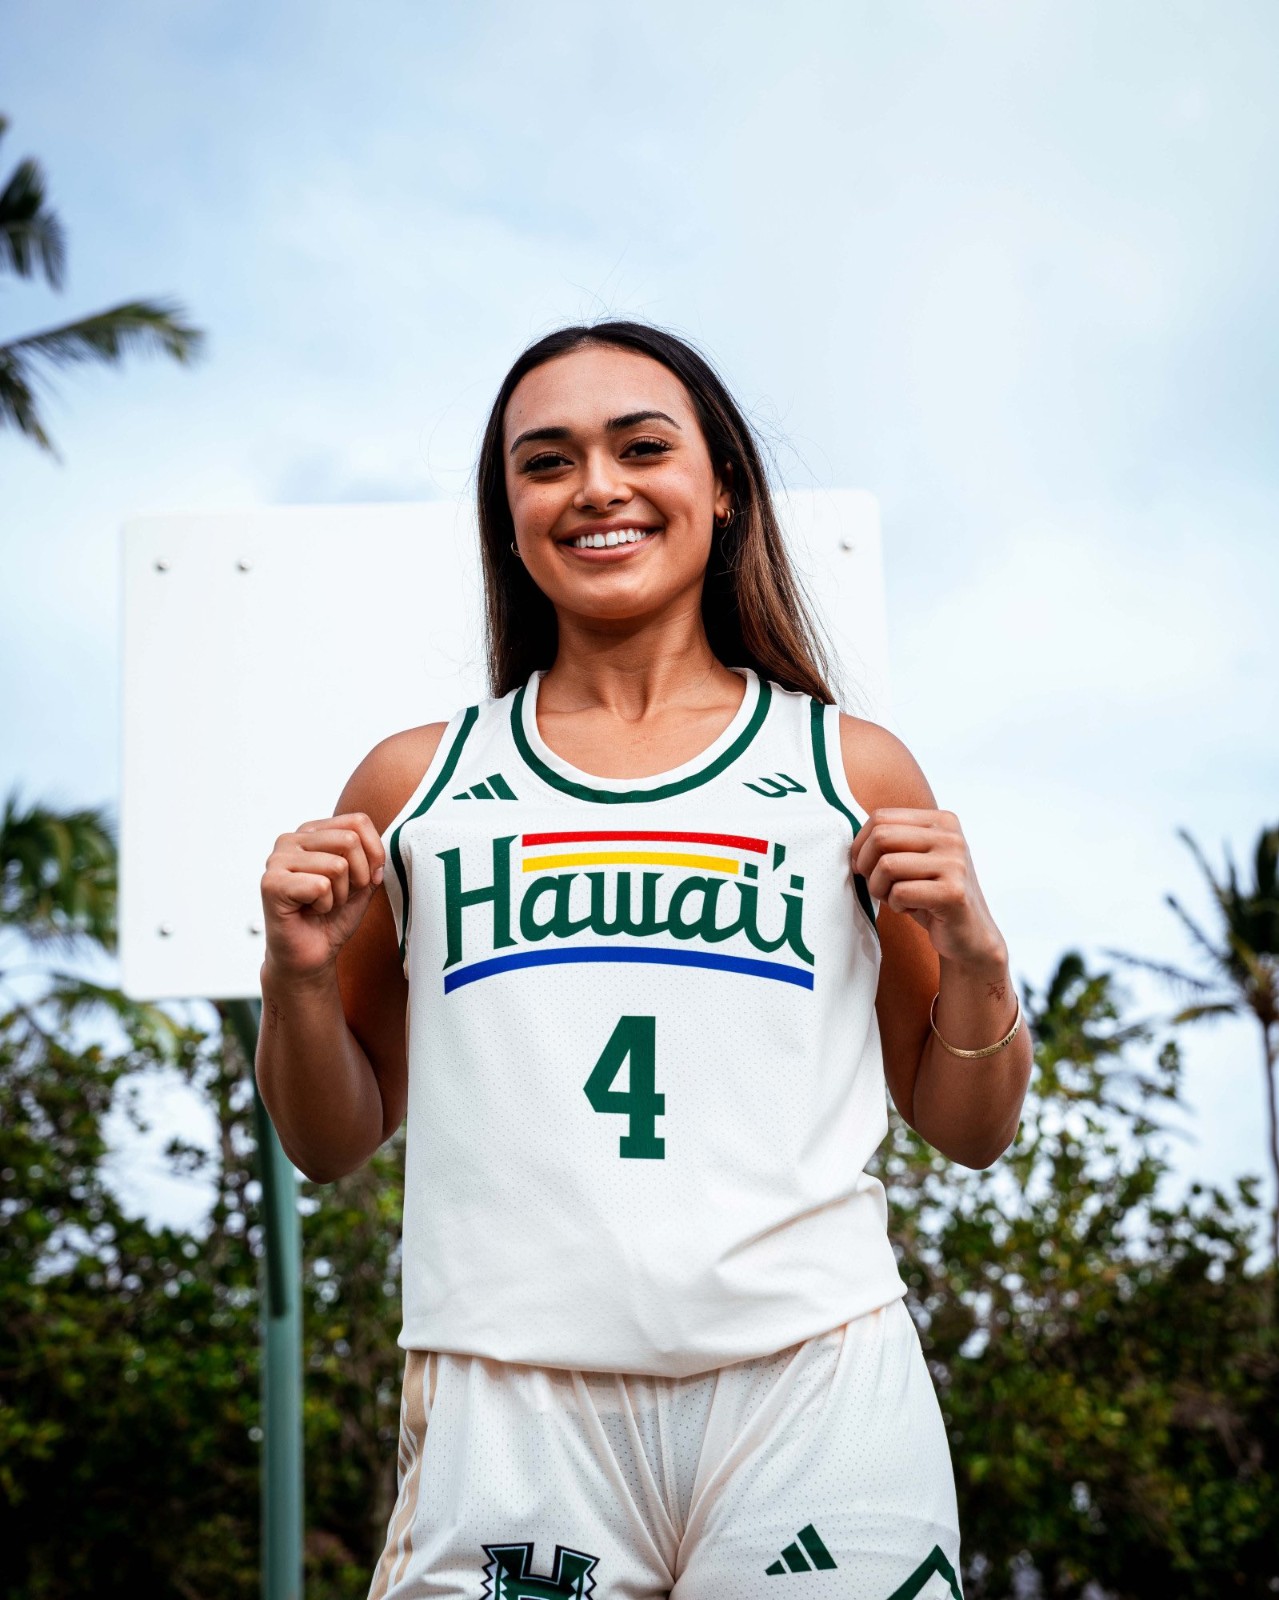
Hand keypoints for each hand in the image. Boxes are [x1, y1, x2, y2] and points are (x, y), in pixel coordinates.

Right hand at [260, 812, 385, 981]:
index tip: (361, 879)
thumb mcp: (362, 883)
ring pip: (337, 865)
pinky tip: (309, 911)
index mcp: (312, 832)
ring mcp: (277, 860)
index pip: (358, 821)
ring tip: (321, 904)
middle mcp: (291, 839)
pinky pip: (321, 886)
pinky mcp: (271, 883)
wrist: (310, 955)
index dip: (373, 853)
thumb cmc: (332, 917)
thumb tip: (378, 856)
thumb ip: (372, 859)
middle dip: (357, 876)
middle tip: (338, 896)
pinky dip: (325, 905)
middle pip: (349, 840)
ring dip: (339, 895)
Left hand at [849, 807, 1006, 970]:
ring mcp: (955, 863)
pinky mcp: (953, 892)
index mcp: (942, 821)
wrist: (969, 933)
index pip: (881, 817)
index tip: (863, 866)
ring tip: (895, 898)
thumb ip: (891, 840)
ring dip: (880, 889)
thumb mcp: (914, 859)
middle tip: (877, 885)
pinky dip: (895, 905)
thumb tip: (851, 844)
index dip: (861, 844)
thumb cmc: (932, 894)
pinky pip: (900, 892)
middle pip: (882, 837)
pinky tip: (910, 909)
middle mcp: (951, 837)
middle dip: (867, 866)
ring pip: (887, 865)